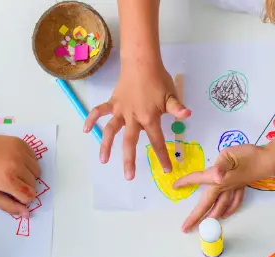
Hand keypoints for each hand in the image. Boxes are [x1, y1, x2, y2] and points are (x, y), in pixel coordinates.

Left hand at [0, 132, 40, 215]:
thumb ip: (8, 205)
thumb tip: (27, 213)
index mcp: (7, 180)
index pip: (29, 196)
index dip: (22, 198)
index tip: (12, 194)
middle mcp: (16, 166)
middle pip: (33, 184)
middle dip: (25, 187)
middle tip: (10, 182)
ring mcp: (20, 153)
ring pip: (37, 172)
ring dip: (29, 175)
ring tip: (14, 172)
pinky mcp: (22, 143)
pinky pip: (35, 159)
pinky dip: (29, 163)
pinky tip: (15, 162)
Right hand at [87, 58, 189, 180]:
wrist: (141, 62)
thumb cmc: (158, 79)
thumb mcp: (171, 95)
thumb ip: (177, 108)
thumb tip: (187, 115)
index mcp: (149, 118)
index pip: (157, 141)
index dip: (162, 156)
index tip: (166, 169)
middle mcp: (133, 117)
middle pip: (130, 142)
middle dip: (129, 160)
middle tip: (128, 177)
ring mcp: (121, 110)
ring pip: (111, 130)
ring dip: (106, 145)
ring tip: (103, 160)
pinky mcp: (113, 102)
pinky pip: (100, 111)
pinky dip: (91, 119)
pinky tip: (86, 130)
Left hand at [175, 144, 274, 230]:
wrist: (268, 160)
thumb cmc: (248, 155)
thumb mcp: (230, 154)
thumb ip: (221, 164)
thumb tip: (216, 175)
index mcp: (218, 178)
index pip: (198, 180)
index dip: (186, 182)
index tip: (175, 187)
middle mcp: (224, 186)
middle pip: (207, 204)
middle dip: (195, 217)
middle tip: (185, 229)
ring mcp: (233, 188)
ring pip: (221, 206)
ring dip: (212, 216)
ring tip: (204, 224)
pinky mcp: (242, 187)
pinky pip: (234, 202)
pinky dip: (229, 209)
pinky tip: (225, 214)